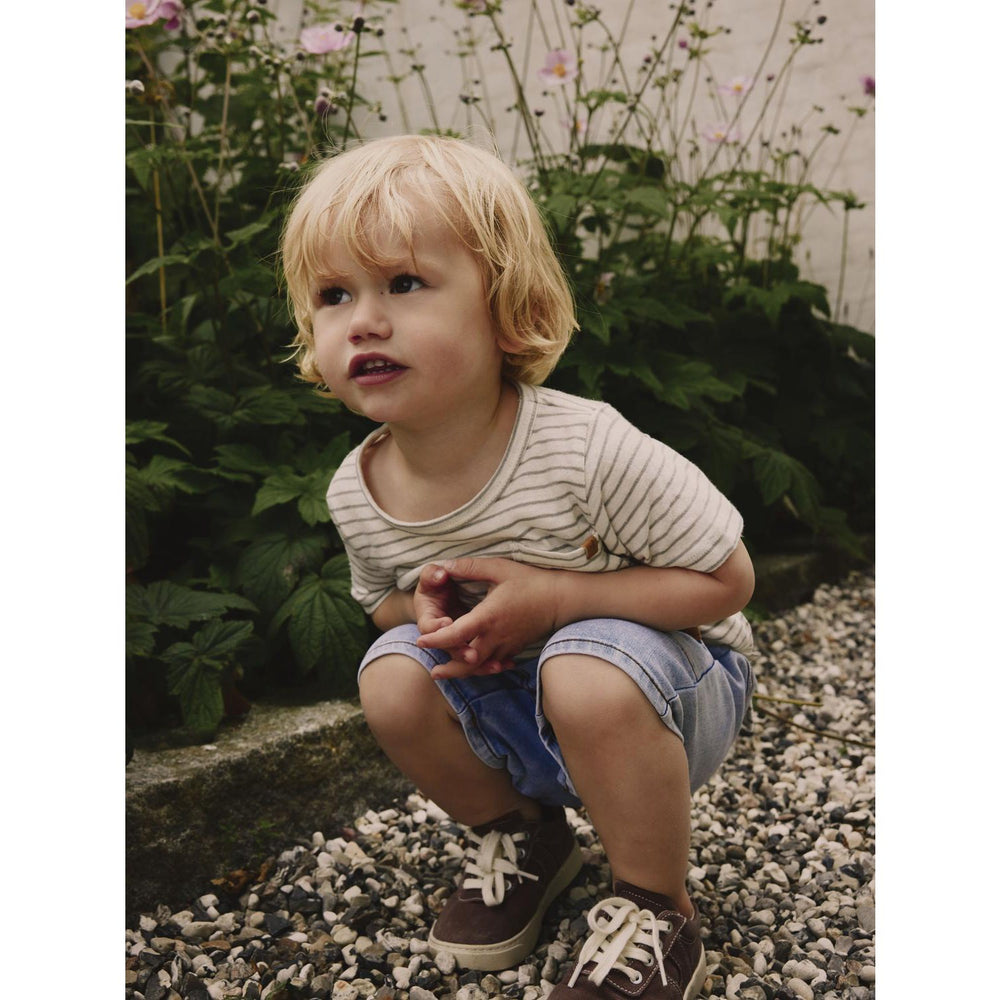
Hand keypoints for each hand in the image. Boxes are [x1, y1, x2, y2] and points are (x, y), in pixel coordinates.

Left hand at [416, 557, 560, 677]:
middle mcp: (496, 637)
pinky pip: (495, 663)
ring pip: (481, 667)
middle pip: (467, 662)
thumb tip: (444, 565)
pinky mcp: (515, 648)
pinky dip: (482, 668)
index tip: (421, 640)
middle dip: (449, 667)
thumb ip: (469, 567)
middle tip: (433, 671)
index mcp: (488, 617)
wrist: (562, 599)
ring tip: (445, 673)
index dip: (436, 639)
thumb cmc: (531, 581)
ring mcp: (507, 646)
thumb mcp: (498, 568)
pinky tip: (475, 667)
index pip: (456, 635)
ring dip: (463, 672)